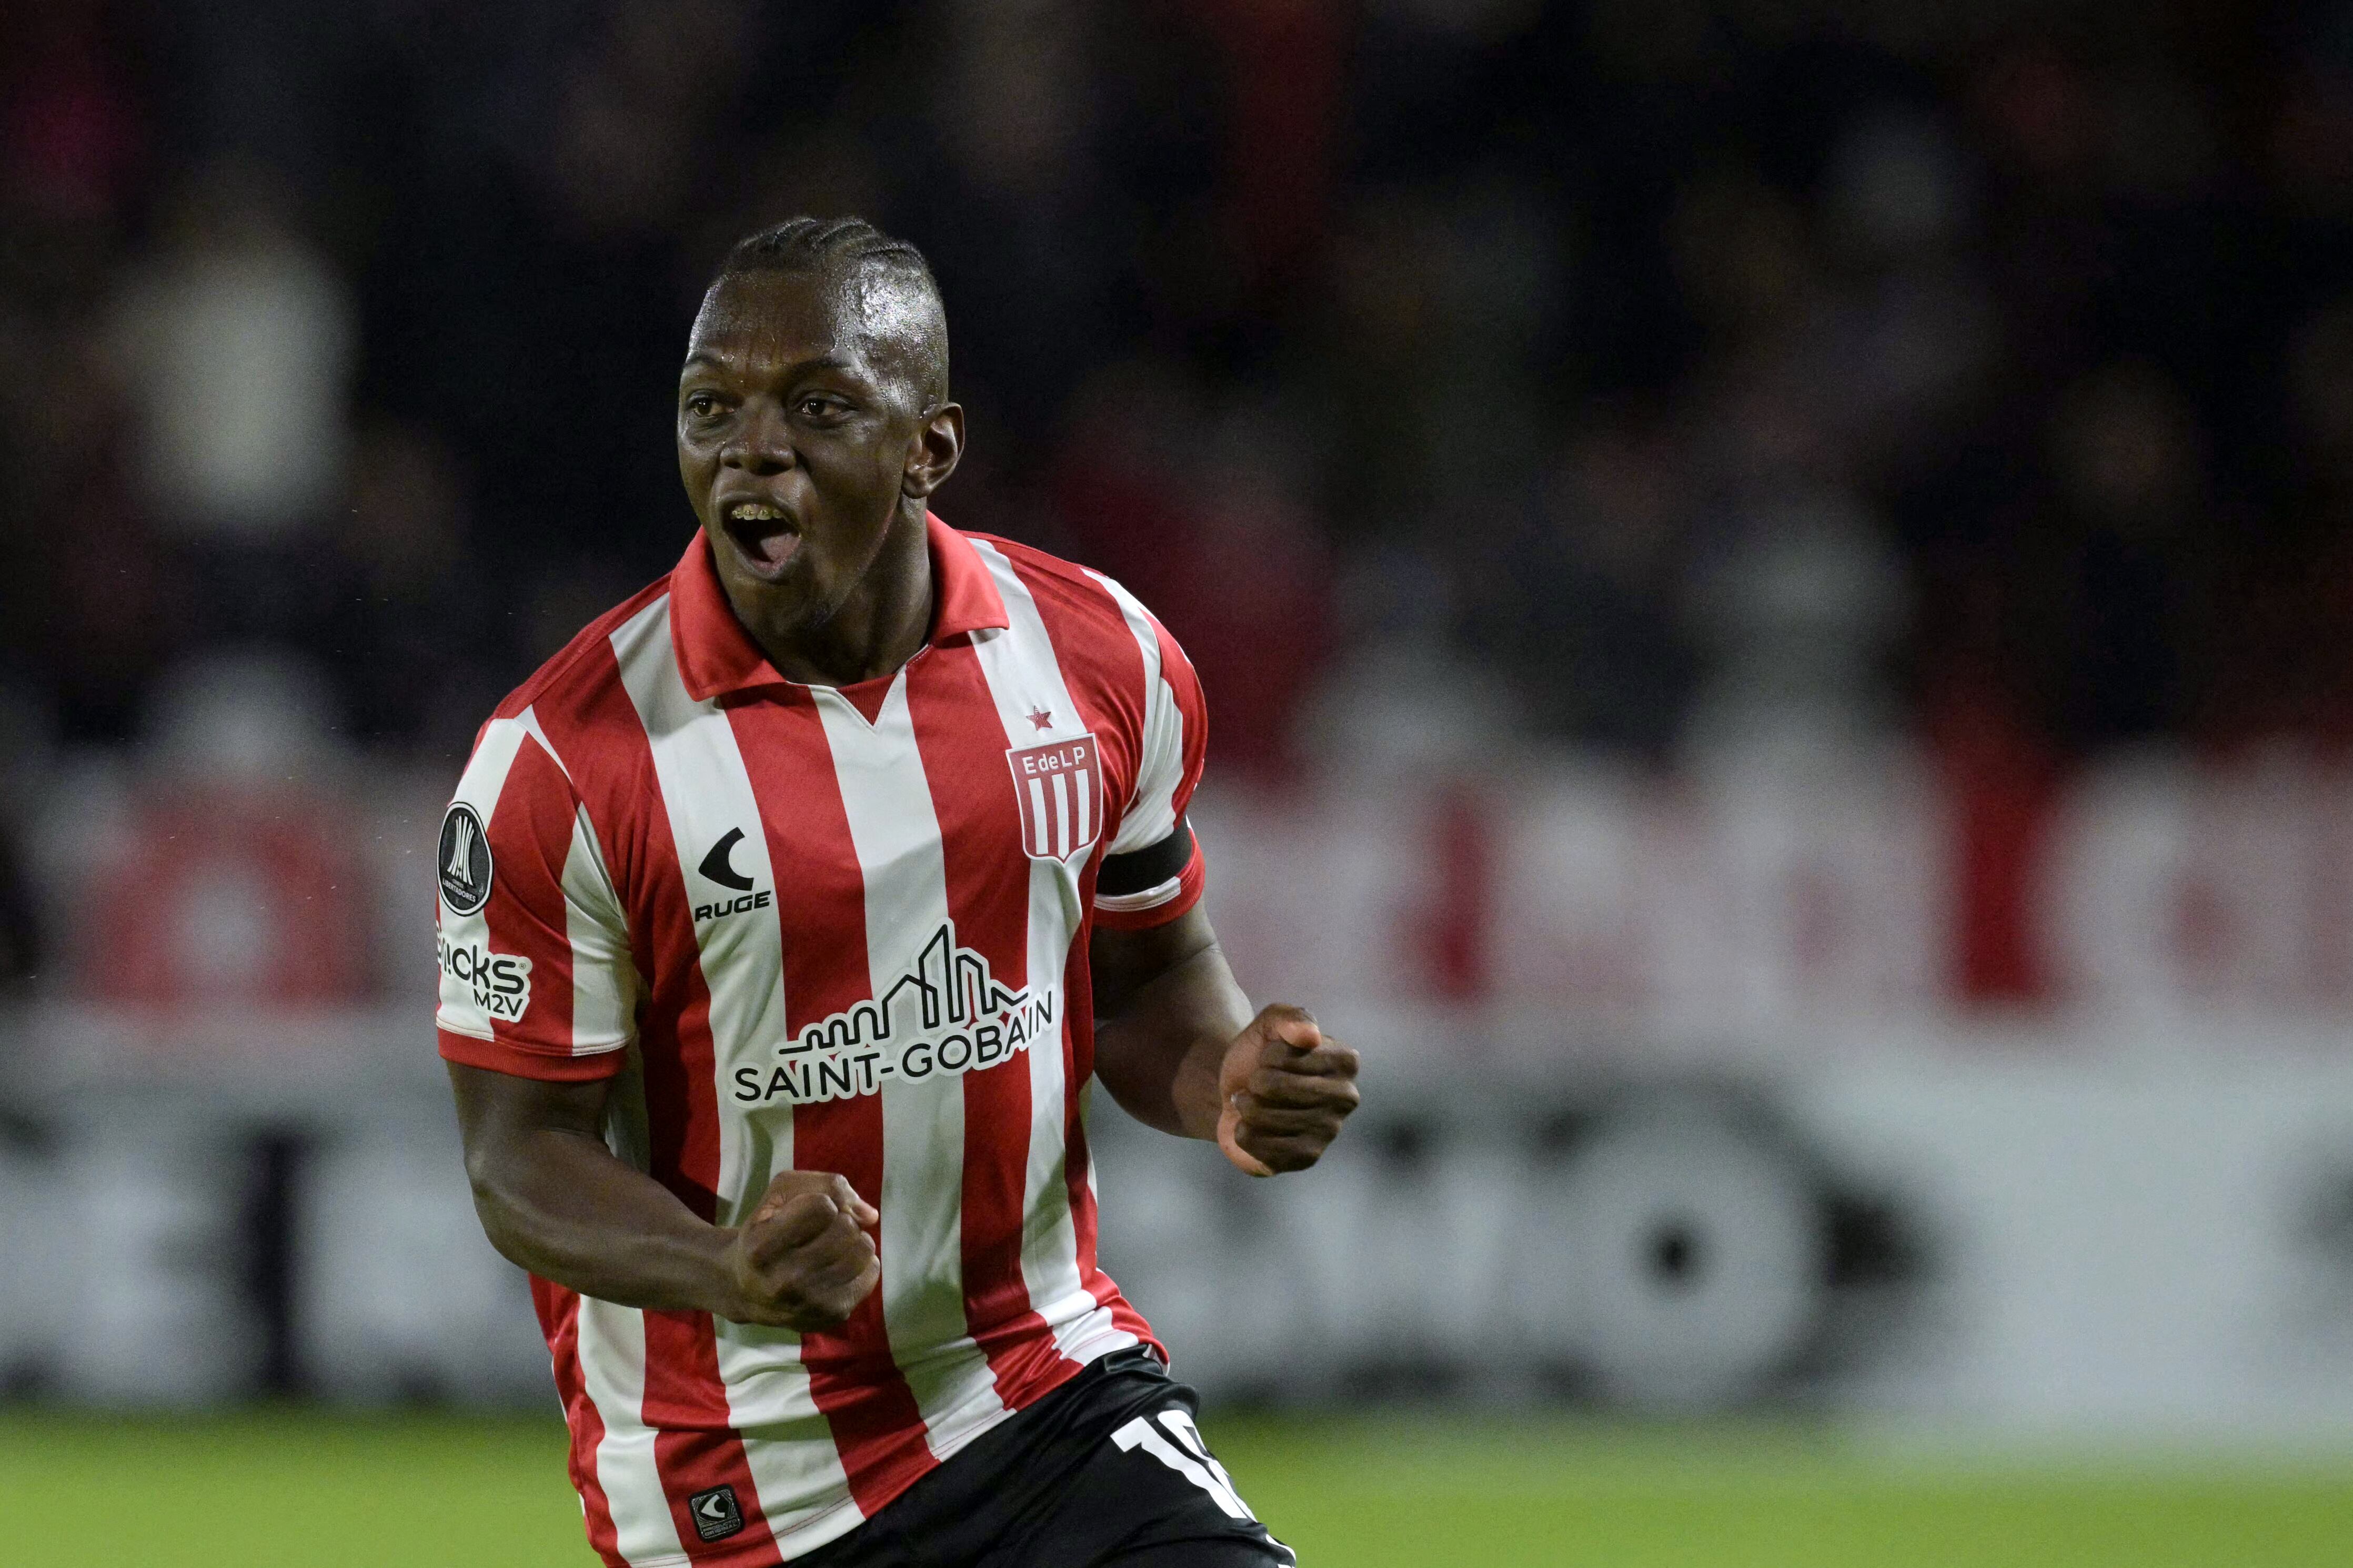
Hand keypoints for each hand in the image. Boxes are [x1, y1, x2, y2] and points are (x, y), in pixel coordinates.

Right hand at [719, 1170, 880, 1329]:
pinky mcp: (834, 1314)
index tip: (808, 1212)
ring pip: (864, 1249)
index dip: (821, 1202)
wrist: (747, 1290)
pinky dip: (863, 1261)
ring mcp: (811, 1302)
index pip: (823, 1206)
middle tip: (824, 1229)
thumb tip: (870, 1215)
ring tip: (836, 1244)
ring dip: (855, 1239)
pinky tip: (841, 1264)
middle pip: (846, 1228)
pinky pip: (872, 1271)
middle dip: (841, 1219)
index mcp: (762, 1247)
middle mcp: (785, 1280)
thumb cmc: (766, 1232)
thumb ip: (826, 1186)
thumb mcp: (779, 1195)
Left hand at [1216, 1005, 1360, 1176]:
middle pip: (1275, 1087)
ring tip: (1254, 1103)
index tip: (1272, 1056)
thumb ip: (1290, 1018)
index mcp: (1346, 1061)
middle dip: (1254, 1082)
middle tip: (1258, 1082)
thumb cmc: (1262, 1053)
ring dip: (1246, 1106)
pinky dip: (1244, 1133)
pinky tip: (1253, 1127)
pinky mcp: (1307, 1158)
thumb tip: (1310, 1035)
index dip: (1268, 1054)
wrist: (1242, 1089)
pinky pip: (1261, 1148)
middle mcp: (1346, 1097)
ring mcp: (1329, 1131)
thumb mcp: (1271, 1022)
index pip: (1287, 1056)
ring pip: (1263, 1117)